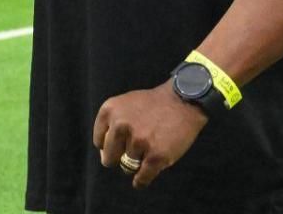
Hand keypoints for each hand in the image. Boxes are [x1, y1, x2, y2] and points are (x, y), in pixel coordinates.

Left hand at [93, 83, 208, 189]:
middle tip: (131, 155)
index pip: (99, 141)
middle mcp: (120, 126)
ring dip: (136, 164)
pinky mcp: (156, 156)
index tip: (119, 147)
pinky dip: (141, 181)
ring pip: (127, 167)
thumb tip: (105, 154)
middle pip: (109, 157)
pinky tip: (140, 180)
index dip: (109, 147)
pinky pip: (142, 177)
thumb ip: (112, 124)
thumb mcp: (125, 104)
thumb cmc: (153, 103)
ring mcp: (138, 142)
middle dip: (118, 159)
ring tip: (147, 153)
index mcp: (109, 111)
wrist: (183, 101)